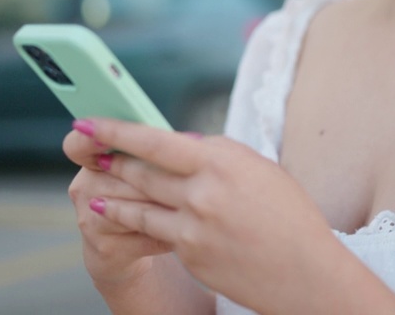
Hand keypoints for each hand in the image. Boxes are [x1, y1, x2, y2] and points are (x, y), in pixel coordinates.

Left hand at [79, 118, 342, 312]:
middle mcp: (203, 191)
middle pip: (142, 170)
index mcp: (223, 161)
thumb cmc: (290, 216)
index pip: (156, 140)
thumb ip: (218, 155)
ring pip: (139, 202)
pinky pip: (153, 230)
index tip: (91, 122)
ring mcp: (192, 225)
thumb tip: (181, 143)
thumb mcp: (261, 170)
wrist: (304, 271)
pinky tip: (117, 213)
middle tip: (91, 150)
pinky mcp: (188, 253)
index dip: (117, 131)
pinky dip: (133, 219)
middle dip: (112, 159)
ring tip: (99, 184)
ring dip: (115, 191)